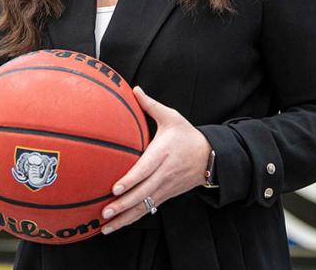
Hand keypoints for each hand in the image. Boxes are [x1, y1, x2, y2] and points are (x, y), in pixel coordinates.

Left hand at [99, 87, 211, 234]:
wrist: (210, 156)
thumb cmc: (187, 135)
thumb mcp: (172, 117)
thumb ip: (151, 105)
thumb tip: (135, 88)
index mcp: (163, 154)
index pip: (145, 169)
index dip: (131, 180)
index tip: (116, 188)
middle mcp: (164, 173)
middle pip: (143, 193)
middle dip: (123, 204)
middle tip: (105, 212)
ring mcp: (165, 187)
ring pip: (144, 206)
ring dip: (125, 218)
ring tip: (106, 226)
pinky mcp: (166, 195)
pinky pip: (147, 209)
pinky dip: (132, 219)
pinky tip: (117, 226)